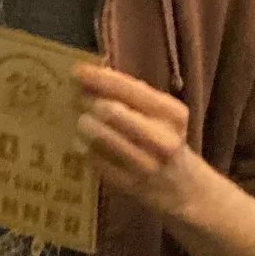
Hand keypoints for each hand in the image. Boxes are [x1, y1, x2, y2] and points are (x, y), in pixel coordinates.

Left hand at [73, 62, 216, 224]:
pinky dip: (83, 148)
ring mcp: (146, 164)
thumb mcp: (159, 113)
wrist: (181, 185)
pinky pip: (95, 160)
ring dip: (83, 124)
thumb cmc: (162, 137)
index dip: (99, 78)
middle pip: (113, 112)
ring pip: (102, 137)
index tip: (76, 70)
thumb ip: (131, 92)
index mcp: (172, 114)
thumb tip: (94, 71)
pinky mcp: (128, 184)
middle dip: (88, 101)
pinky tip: (80, 142)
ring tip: (79, 120)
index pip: (130, 89)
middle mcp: (163, 139)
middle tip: (73, 97)